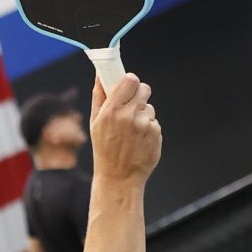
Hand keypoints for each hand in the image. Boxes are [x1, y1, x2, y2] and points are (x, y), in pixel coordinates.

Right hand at [89, 71, 160, 187]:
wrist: (119, 178)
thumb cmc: (104, 149)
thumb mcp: (95, 123)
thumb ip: (99, 96)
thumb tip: (100, 74)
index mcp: (111, 111)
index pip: (129, 80)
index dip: (130, 81)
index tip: (128, 85)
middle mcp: (128, 116)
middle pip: (143, 88)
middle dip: (139, 94)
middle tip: (132, 106)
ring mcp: (144, 125)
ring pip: (149, 106)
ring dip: (143, 114)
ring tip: (132, 131)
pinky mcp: (155, 133)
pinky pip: (154, 121)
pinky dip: (148, 128)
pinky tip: (139, 140)